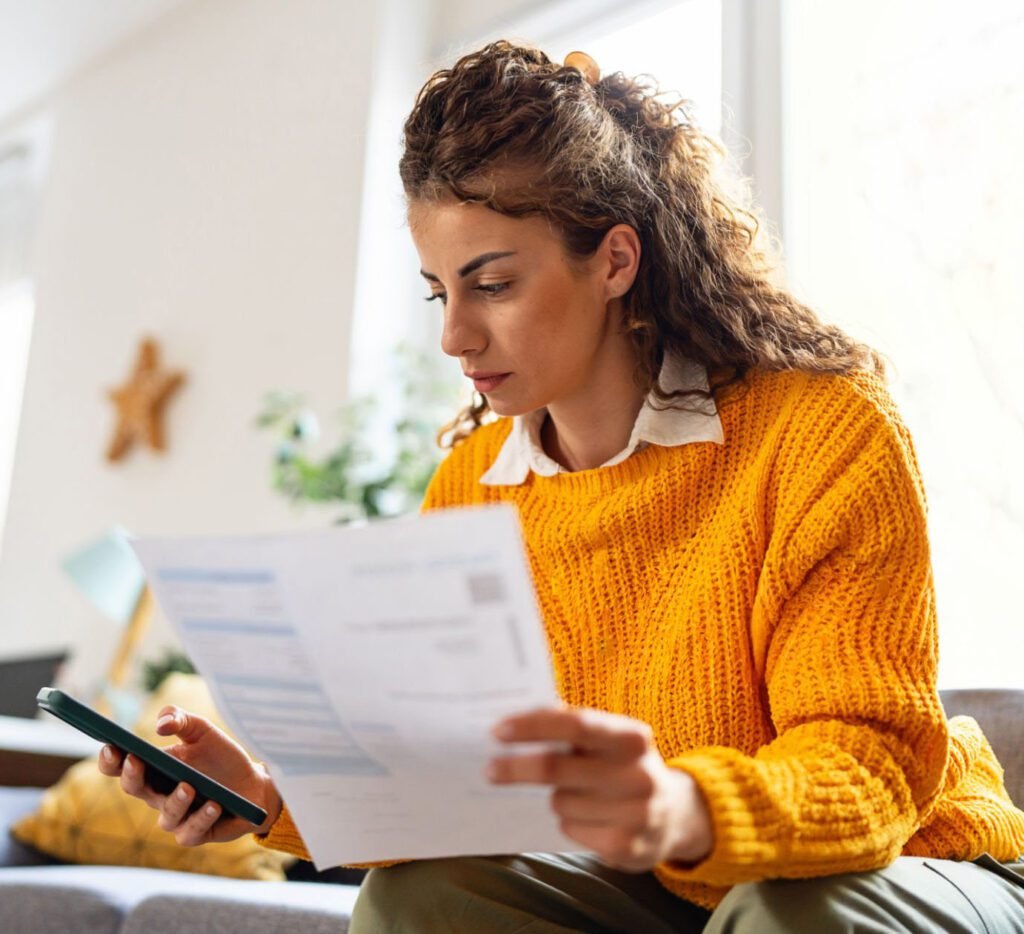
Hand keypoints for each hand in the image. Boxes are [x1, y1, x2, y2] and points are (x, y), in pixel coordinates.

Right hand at [96, 706, 282, 845]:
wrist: (254, 783)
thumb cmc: (221, 757)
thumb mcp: (203, 730)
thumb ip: (180, 719)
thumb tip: (160, 724)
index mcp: (154, 770)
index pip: (121, 767)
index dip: (110, 759)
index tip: (111, 746)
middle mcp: (159, 796)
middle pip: (134, 790)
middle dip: (131, 776)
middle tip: (136, 761)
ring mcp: (177, 817)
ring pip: (166, 816)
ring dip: (176, 801)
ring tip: (189, 786)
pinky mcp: (196, 833)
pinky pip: (192, 831)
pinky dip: (202, 818)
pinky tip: (214, 804)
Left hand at [486, 707, 712, 871]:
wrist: (675, 816)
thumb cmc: (625, 766)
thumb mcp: (611, 738)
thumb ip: (572, 724)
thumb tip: (519, 714)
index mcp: (632, 737)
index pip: (575, 725)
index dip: (533, 727)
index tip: (498, 731)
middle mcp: (638, 774)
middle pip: (556, 768)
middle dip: (516, 768)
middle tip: (490, 769)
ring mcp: (636, 813)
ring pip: (560, 802)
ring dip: (556, 798)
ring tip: (580, 795)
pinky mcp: (626, 847)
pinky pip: (571, 830)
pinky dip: (570, 823)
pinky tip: (592, 819)